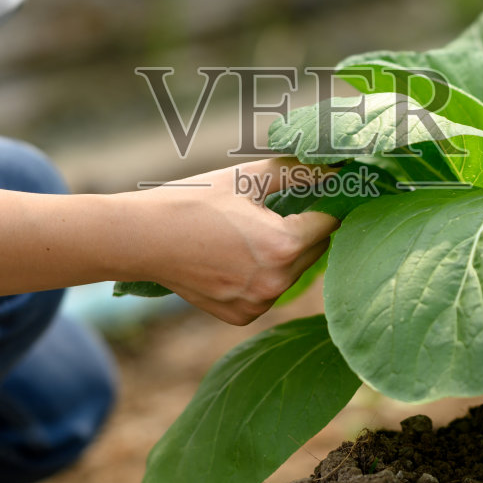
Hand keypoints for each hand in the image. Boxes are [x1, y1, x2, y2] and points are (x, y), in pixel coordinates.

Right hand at [118, 157, 338, 324]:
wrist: (144, 237)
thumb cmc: (194, 201)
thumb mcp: (247, 178)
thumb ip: (298, 172)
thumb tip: (338, 166)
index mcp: (283, 245)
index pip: (330, 222)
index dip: (328, 203)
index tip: (321, 193)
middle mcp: (276, 282)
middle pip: (314, 250)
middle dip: (305, 229)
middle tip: (281, 209)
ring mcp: (258, 303)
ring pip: (293, 272)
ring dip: (285, 254)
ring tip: (251, 232)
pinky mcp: (241, 316)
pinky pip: (268, 292)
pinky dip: (262, 276)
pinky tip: (237, 256)